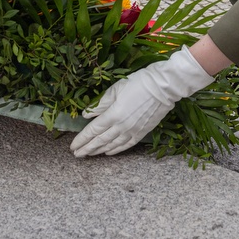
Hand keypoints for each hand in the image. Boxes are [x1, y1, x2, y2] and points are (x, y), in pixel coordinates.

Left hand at [70, 46, 213, 156]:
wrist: (164, 87)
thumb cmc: (139, 83)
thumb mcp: (116, 88)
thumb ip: (101, 103)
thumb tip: (86, 114)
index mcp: (113, 114)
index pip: (93, 130)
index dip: (82, 139)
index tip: (73, 146)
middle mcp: (121, 126)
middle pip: (100, 140)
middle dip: (87, 148)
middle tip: (77, 155)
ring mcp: (133, 131)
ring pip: (112, 145)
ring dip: (99, 151)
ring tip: (89, 155)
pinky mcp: (142, 132)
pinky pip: (126, 145)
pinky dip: (116, 150)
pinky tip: (109, 152)